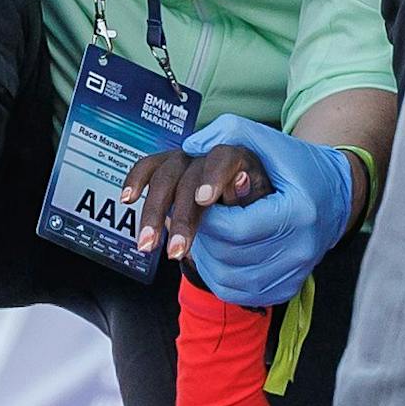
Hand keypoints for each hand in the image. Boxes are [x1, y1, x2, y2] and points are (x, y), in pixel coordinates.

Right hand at [123, 139, 269, 265]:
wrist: (268, 195)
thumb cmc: (271, 202)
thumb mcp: (276, 203)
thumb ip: (255, 196)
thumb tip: (239, 182)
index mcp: (242, 156)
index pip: (225, 157)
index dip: (214, 176)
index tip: (204, 200)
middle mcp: (212, 154)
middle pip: (189, 175)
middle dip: (179, 215)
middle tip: (176, 251)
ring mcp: (189, 158)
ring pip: (166, 175)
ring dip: (153, 211)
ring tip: (148, 245)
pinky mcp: (173, 167)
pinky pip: (150, 166)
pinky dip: (137, 179)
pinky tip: (128, 199)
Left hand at [170, 114, 356, 307]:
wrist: (336, 196)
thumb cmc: (299, 165)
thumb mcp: (270, 140)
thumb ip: (231, 133)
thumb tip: (192, 148)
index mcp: (299, 213)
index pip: (237, 228)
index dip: (208, 216)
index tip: (198, 200)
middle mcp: (300, 250)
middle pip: (229, 255)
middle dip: (204, 235)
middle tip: (197, 216)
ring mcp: (294, 274)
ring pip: (227, 280)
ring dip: (206, 257)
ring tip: (205, 232)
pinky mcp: (285, 289)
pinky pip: (237, 293)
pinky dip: (217, 275)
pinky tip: (218, 251)